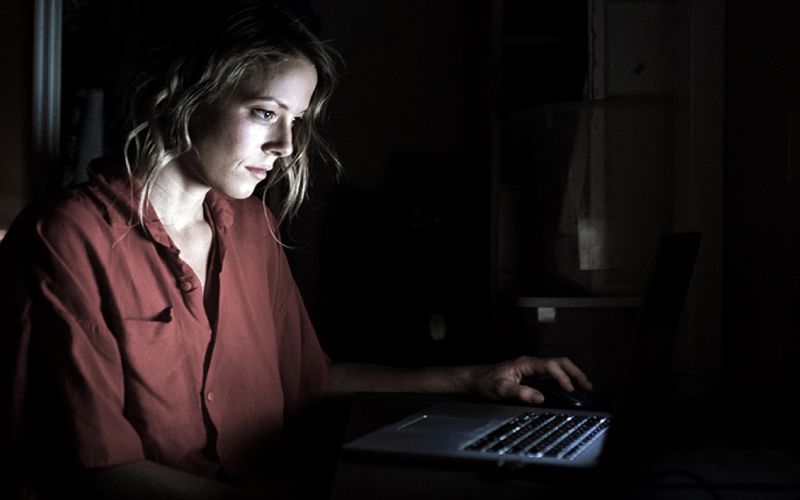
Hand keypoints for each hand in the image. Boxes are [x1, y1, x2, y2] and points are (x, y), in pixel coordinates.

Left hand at [468, 356, 592, 403]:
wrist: (476, 379)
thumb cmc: (487, 382)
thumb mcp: (501, 389)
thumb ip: (521, 393)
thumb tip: (540, 398)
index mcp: (525, 363)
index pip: (549, 366)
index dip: (561, 376)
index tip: (569, 388)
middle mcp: (531, 363)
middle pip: (559, 362)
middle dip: (574, 372)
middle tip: (587, 385)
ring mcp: (532, 367)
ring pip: (557, 366)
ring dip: (572, 374)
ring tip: (584, 386)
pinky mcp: (532, 374)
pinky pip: (552, 373)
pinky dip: (564, 378)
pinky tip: (569, 387)